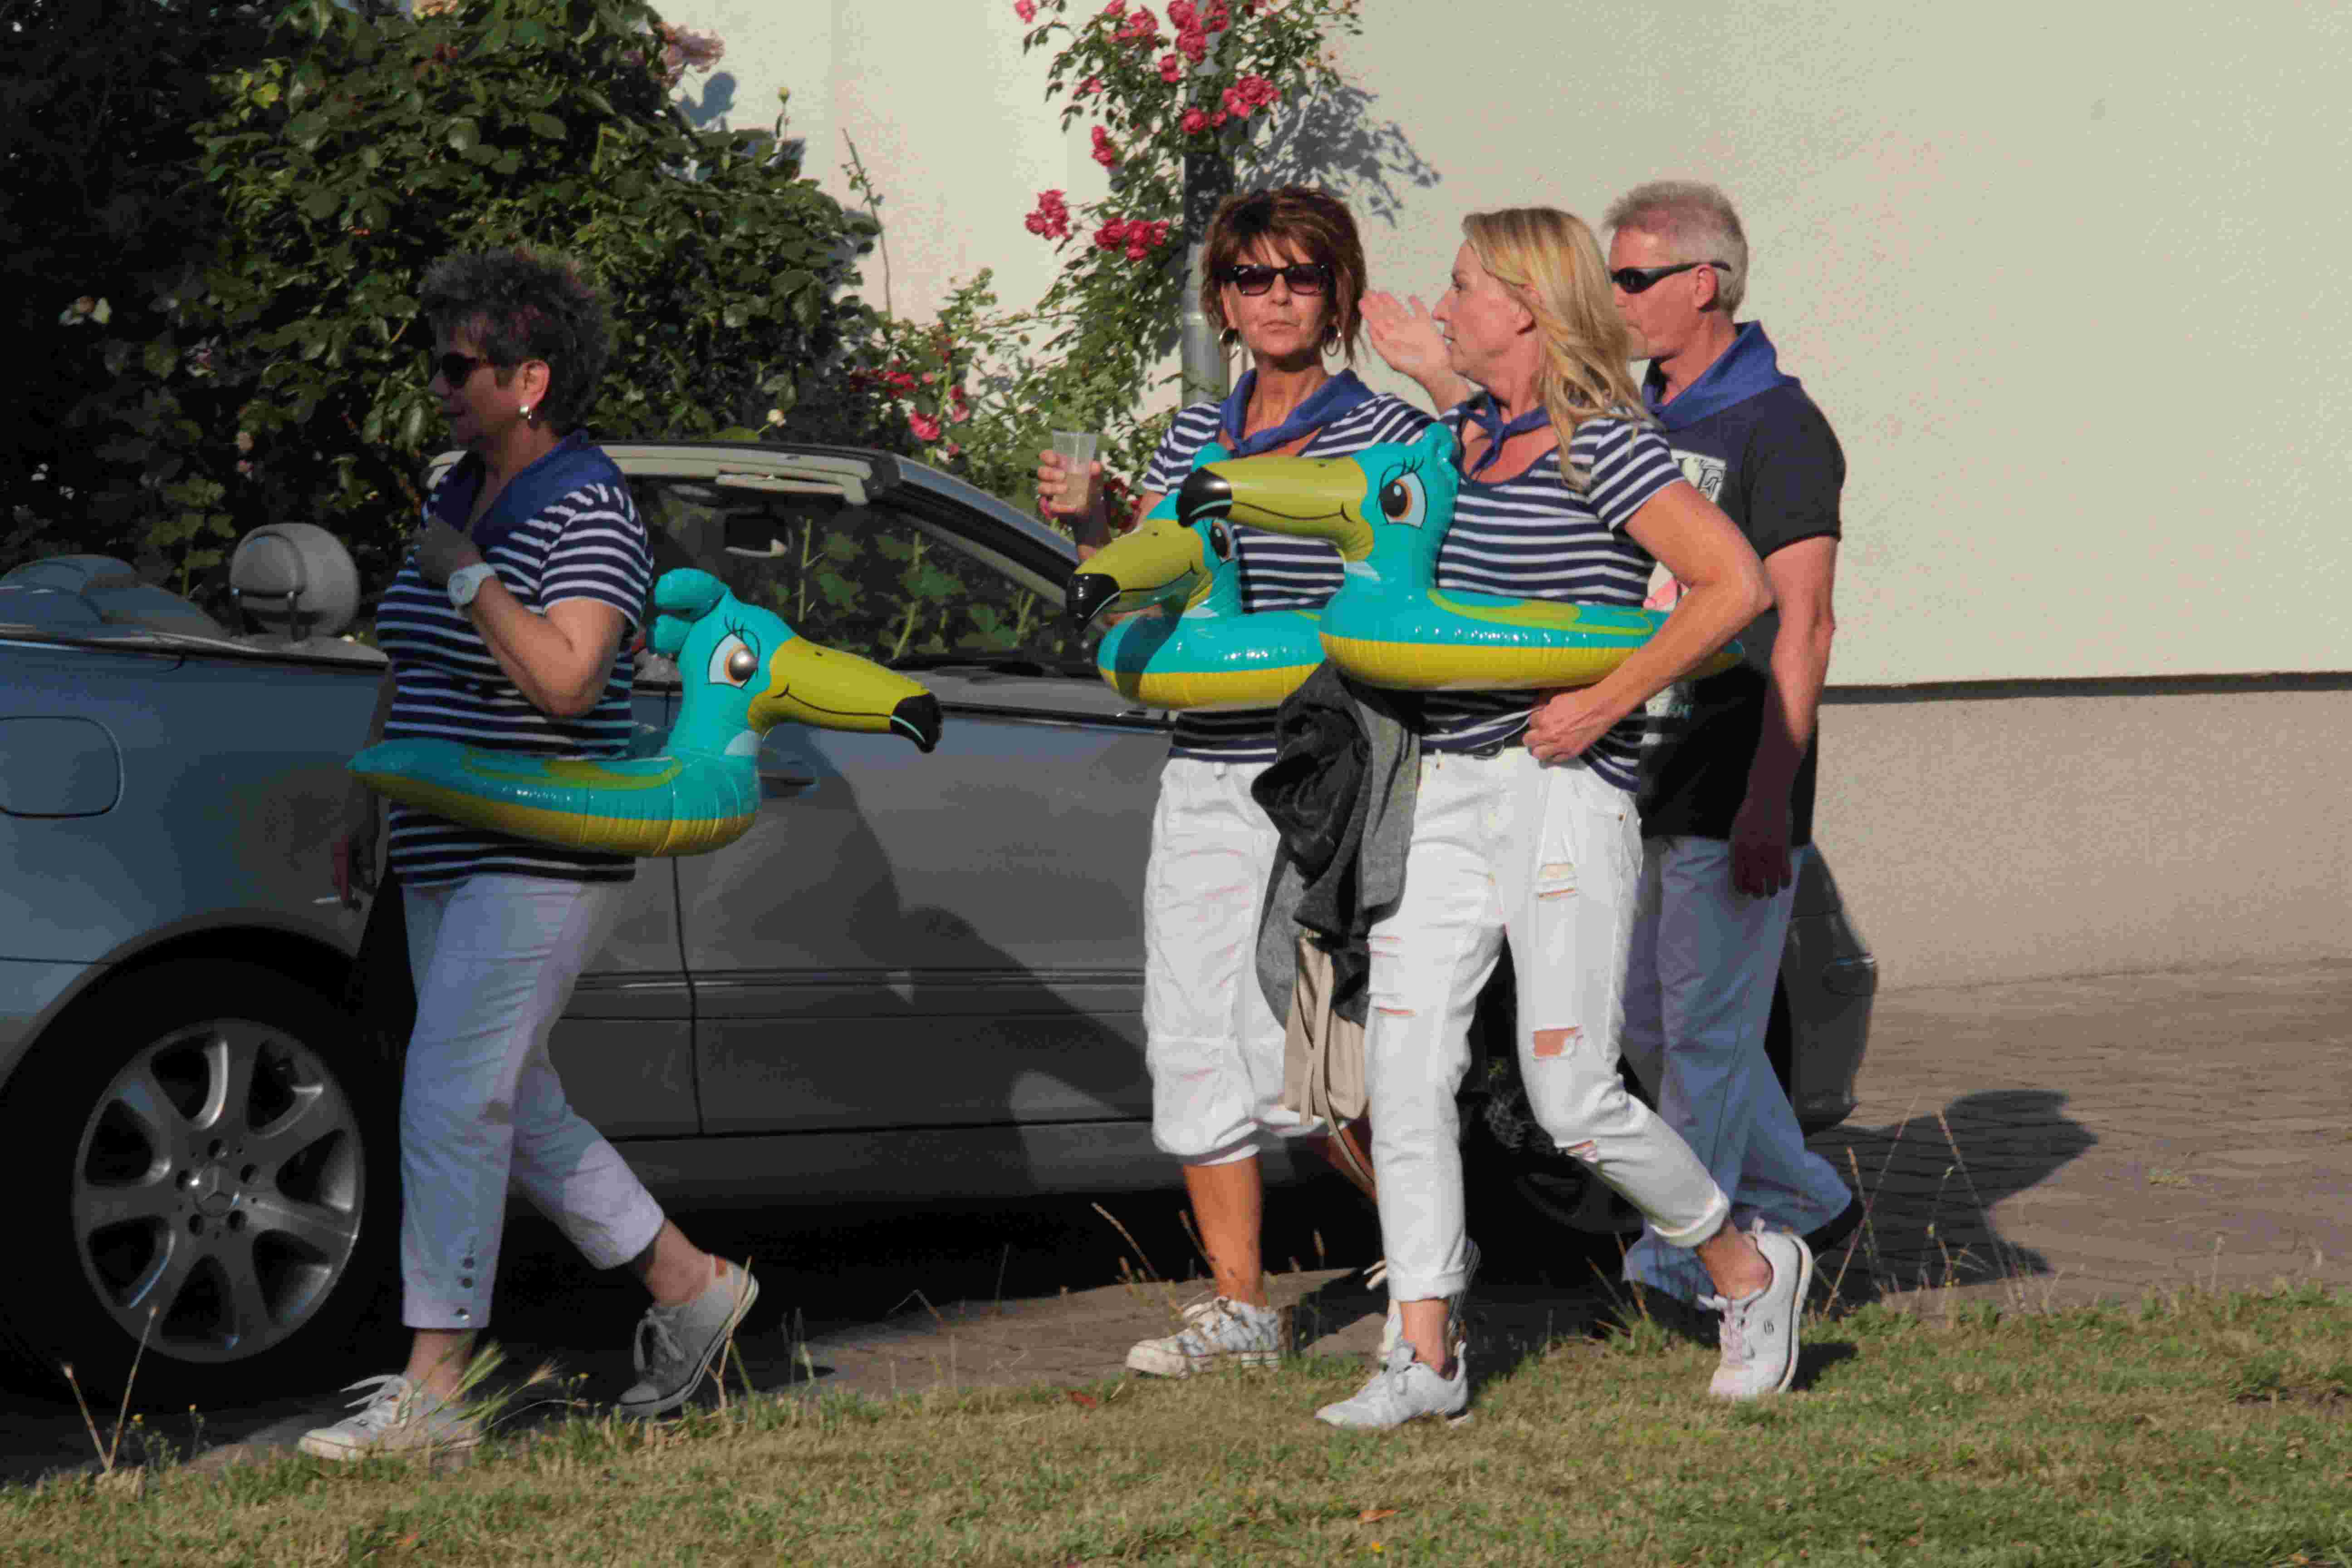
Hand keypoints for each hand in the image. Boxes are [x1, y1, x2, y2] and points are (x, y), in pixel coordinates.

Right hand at [331, 785, 379, 908]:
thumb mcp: (370, 839)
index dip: (346, 894)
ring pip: (345, 869)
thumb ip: (368, 861)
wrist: (356, 792)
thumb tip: (368, 882)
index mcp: (340, 851)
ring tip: (371, 884)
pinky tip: (367, 869)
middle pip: (342, 876)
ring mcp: (338, 847)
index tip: (354, 906)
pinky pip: (348, 860)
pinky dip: (357, 867)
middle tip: (370, 892)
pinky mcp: (343, 842)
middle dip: (355, 887)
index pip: (341, 879)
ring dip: (357, 877)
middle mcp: (335, 851)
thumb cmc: (364, 814)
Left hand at [413, 517, 482, 587]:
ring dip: (422, 556)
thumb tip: (453, 536)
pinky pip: (422, 569)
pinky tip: (433, 574)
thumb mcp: (466, 540)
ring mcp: (423, 555)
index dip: (432, 522)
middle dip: (419, 537)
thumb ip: (456, 536)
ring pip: (416, 553)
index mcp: (440, 530)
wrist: (465, 573)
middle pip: (416, 533)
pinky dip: (427, 571)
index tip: (434, 525)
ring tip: (428, 561)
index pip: (431, 519)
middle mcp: (428, 539)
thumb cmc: (469, 554)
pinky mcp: (423, 569)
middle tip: (425, 542)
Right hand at [1034, 449, 1105, 522]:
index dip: (1047, 456)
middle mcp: (1051, 477)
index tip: (1054, 461)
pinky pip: (1050, 506)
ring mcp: (1050, 491)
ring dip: (1053, 488)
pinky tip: (1072, 507)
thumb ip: (1096, 470)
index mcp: (1059, 465)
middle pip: (1041, 472)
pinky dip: (1060, 507)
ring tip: (1066, 489)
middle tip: (1063, 476)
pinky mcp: (1052, 505)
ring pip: (1042, 488)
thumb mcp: (1095, 477)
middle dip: (1050, 473)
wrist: (1091, 506)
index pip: (1046, 456)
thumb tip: (1096, 467)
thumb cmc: (1089, 485)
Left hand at [1361, 291, 1448, 382]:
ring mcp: (1412, 326)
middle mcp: (1399, 330)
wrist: (1433, 368)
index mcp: (1390, 338)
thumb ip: (1378, 342)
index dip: (1369, 311)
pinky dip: (1416, 304)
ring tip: (1382, 293)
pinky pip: (1420, 310)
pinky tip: (1411, 297)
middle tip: (1367, 291)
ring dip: (1390, 301)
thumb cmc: (1411, 365)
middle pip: (1385, 313)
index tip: (1361, 301)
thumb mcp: (1390, 357)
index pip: (1376, 322)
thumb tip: (1369, 326)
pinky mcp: (1425, 323)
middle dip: (1376, 303)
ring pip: (1399, 310)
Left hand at [1524, 687, 1613, 763]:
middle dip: (1532, 736)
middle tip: (1539, 735)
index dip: (1536, 721)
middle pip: (1528, 741)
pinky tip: (1557, 750)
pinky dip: (1553, 755)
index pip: (1530, 723)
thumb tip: (1537, 712)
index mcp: (1543, 719)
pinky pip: (1554, 760)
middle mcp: (1548, 734)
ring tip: (1545, 745)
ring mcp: (1559, 745)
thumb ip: (1544, 709)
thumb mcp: (1556, 699)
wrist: (1599, 709)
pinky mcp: (1570, 753)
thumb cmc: (1580, 700)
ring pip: (1538, 754)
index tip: (1542, 721)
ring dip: (1539, 749)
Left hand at [1728, 790, 1795, 897]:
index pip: (1738, 877)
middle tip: (1759, 895)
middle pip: (1754, 883)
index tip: (1745, 892)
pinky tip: (1785, 884)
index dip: (1742, 888)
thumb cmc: (1750, 813)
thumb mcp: (1737, 832)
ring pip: (1771, 882)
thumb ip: (1738, 850)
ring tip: (1771, 893)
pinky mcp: (1783, 849)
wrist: (1767, 797)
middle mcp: (1752, 854)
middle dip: (1756, 893)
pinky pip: (1785, 873)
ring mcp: (1768, 852)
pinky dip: (1785, 882)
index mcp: (1737, 849)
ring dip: (1771, 891)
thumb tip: (1741, 868)